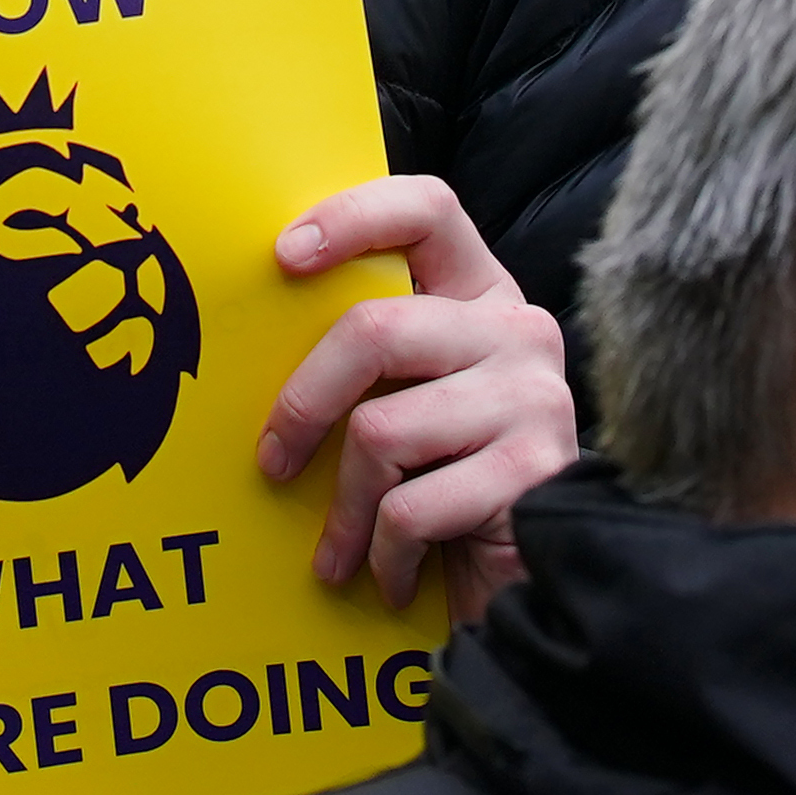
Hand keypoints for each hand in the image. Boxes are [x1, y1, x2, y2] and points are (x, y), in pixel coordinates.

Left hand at [253, 175, 571, 615]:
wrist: (541, 583)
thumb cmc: (450, 486)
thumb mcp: (411, 403)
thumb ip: (369, 360)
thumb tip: (254, 340)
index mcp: (482, 293)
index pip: (426, 211)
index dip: (352, 218)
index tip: (283, 256)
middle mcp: (518, 329)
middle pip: (374, 330)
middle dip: (304, 405)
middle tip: (272, 461)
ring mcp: (534, 397)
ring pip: (382, 431)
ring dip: (343, 509)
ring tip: (338, 550)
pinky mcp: (536, 472)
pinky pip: (412, 507)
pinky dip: (384, 553)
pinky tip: (391, 575)